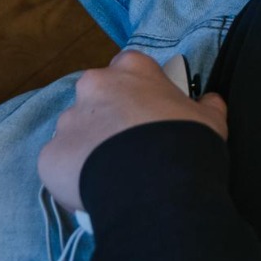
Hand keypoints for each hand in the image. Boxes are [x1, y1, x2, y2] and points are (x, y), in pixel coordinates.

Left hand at [37, 50, 228, 211]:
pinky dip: (73, 177)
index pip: (128, 70)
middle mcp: (93, 86)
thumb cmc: (186, 142)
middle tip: (129, 149)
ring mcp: (68, 120)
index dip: (137, 94)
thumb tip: (210, 101)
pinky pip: (60, 165)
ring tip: (114, 176)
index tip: (147, 116)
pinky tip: (95, 192)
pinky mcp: (50, 155)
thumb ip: (206, 105)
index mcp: (131, 68)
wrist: (157, 186)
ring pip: (76, 133)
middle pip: (96, 99)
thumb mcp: (210, 119)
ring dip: (90, 149)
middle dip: (108, 120)